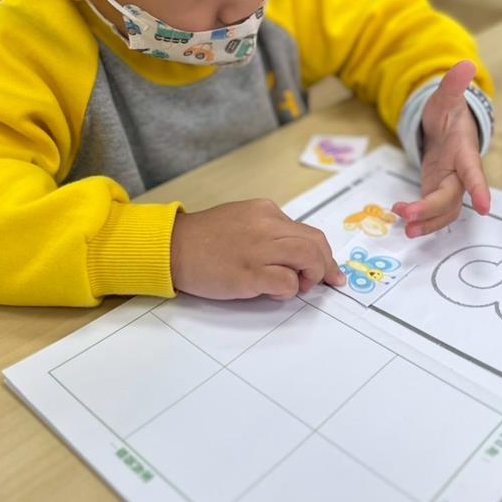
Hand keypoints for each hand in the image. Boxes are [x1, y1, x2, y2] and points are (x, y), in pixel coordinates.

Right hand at [170, 199, 345, 299]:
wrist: (171, 247)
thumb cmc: (202, 239)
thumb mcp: (240, 220)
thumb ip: (267, 231)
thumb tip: (293, 253)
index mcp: (266, 211)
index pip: (308, 231)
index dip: (324, 255)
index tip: (330, 272)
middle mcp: (266, 225)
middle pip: (315, 243)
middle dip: (325, 266)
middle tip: (319, 283)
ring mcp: (259, 248)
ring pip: (309, 258)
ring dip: (311, 276)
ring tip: (295, 286)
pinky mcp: (249, 272)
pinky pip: (286, 281)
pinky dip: (287, 290)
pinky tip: (271, 291)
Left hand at [392, 60, 489, 237]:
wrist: (445, 129)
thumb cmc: (448, 114)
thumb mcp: (446, 98)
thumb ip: (453, 85)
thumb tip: (465, 64)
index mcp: (463, 151)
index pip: (474, 171)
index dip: (480, 188)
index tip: (486, 207)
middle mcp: (459, 173)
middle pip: (452, 197)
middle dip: (432, 209)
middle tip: (407, 215)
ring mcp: (449, 186)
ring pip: (445, 211)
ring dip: (427, 222)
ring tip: (405, 228)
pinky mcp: (436, 192)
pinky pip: (434, 213)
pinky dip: (422, 221)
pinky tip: (404, 225)